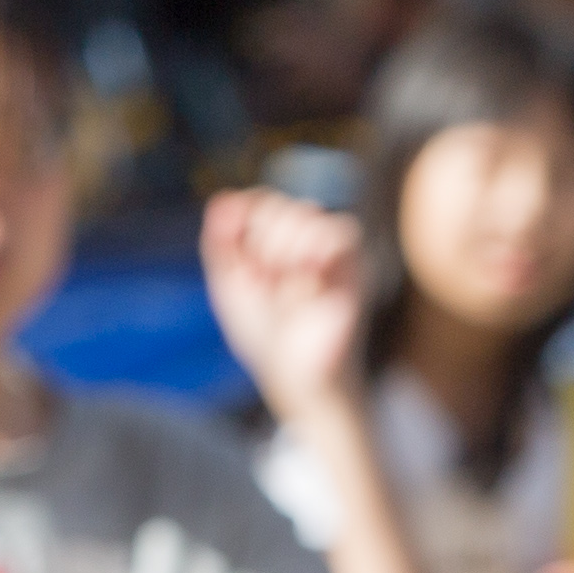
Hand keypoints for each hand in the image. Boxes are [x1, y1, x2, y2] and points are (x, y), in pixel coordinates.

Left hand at [202, 188, 374, 422]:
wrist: (295, 373)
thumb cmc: (264, 333)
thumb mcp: (228, 287)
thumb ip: (220, 243)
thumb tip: (223, 199)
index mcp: (271, 238)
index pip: (258, 201)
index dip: (242, 221)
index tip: (240, 262)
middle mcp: (302, 239)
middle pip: (277, 204)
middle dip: (260, 241)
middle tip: (264, 280)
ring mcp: (328, 250)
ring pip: (308, 211)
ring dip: (285, 247)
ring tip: (284, 281)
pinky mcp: (354, 266)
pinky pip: (342, 231)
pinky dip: (319, 248)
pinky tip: (309, 274)